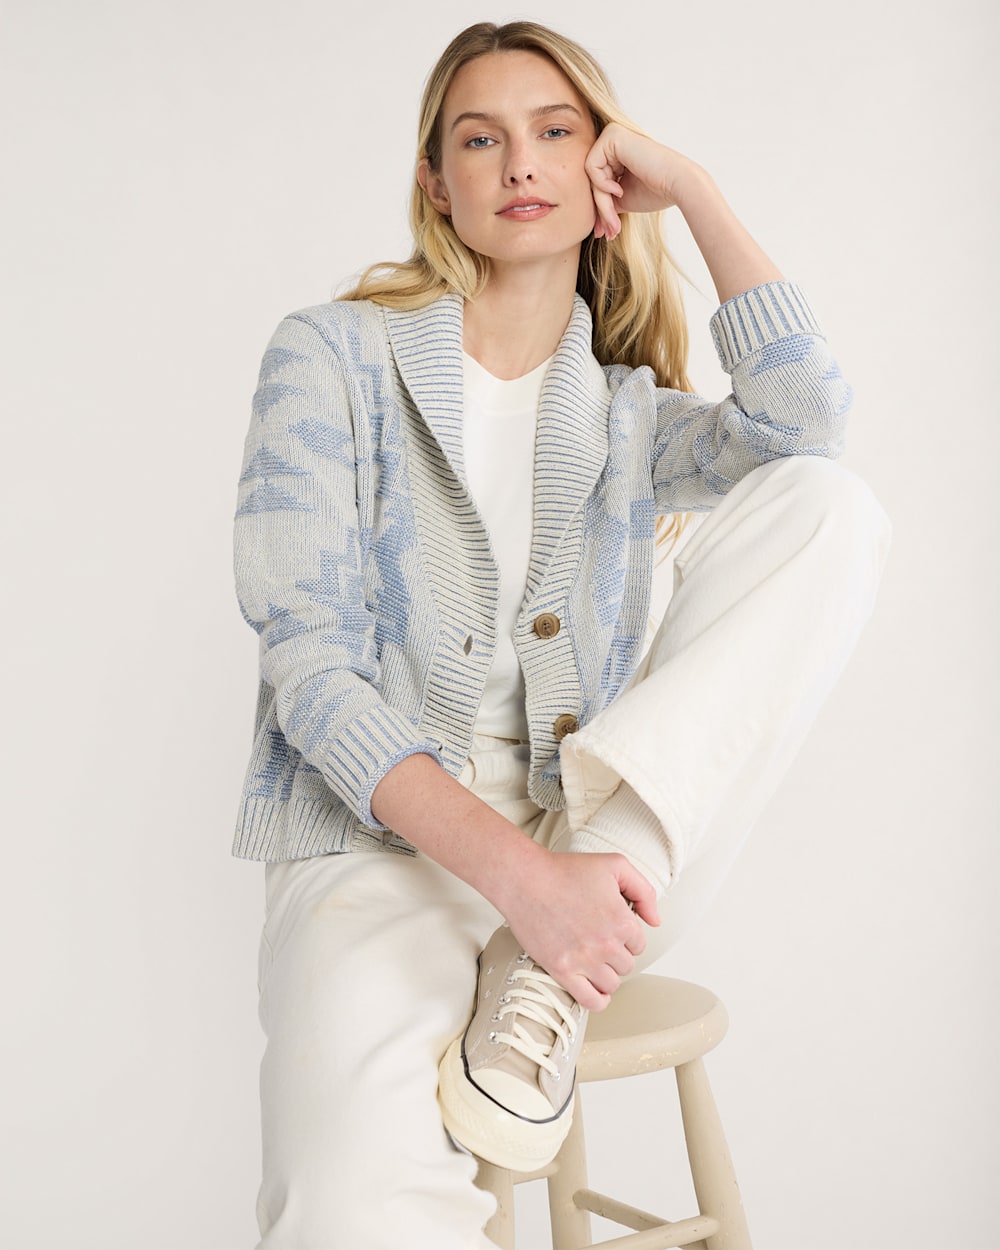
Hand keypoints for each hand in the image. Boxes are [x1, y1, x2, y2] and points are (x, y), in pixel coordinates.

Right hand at [495, 848, 660, 1011]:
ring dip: (607, 974)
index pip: (639, 944)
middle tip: (599, 940)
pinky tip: (597, 990)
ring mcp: (584, 960)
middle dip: (617, 954)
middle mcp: (606, 944)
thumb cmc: (565, 870)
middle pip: (626, 966)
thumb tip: (654, 920)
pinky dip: (599, 1000)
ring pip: (611, 984)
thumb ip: (644, 891)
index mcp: (621, 921)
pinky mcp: (562, 970)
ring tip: (595, 960)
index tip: (611, 927)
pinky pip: (591, 1001)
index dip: (626, 935)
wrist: (525, 879)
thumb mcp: (615, 865)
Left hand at [585, 123, 699, 240]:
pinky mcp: (612, 135)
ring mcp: (612, 134)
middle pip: (592, 179)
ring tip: (615, 218)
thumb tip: (593, 226)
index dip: (600, 208)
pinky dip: (602, 184)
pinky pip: (591, 166)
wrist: (677, 184)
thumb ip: (605, 203)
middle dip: (600, 208)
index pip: (597, 182)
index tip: (606, 231)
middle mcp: (613, 140)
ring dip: (601, 202)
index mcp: (617, 153)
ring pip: (591, 176)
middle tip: (610, 231)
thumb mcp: (623, 199)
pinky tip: (619, 189)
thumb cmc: (656, 192)